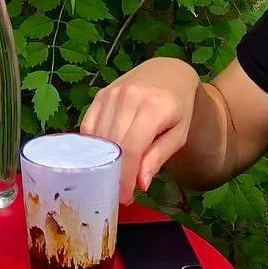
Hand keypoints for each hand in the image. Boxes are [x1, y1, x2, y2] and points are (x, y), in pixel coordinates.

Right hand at [81, 56, 199, 203]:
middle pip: (112, 144)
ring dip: (102, 160)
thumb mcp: (179, 134)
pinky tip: (101, 156)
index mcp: (152, 108)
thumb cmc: (178, 106)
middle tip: (119, 192)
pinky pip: (88, 125)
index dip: (125, 177)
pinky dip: (92, 144)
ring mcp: (111, 94)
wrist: (168, 71)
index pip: (131, 149)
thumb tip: (140, 183)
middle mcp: (128, 97)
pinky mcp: (100, 94)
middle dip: (114, 173)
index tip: (125, 198)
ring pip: (98, 137)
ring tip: (112, 176)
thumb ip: (159, 157)